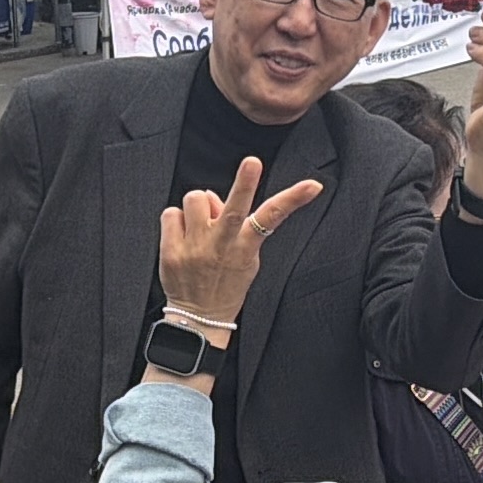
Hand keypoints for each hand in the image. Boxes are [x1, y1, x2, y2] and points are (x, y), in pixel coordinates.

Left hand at [156, 156, 321, 328]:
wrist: (199, 319)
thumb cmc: (226, 282)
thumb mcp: (245, 258)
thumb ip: (234, 224)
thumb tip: (212, 195)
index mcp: (245, 247)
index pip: (272, 217)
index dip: (292, 199)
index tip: (312, 185)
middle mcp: (222, 246)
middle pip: (234, 208)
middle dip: (245, 183)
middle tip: (253, 163)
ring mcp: (196, 249)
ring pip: (195, 198)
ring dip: (197, 207)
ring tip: (199, 228)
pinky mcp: (171, 253)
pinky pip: (171, 214)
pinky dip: (176, 221)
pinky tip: (182, 239)